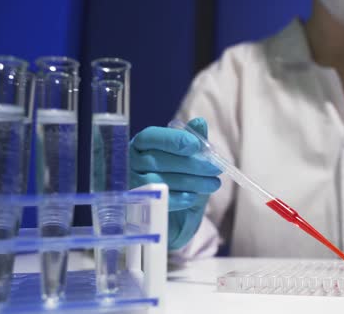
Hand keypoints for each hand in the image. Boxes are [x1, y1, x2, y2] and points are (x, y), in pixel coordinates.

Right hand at [130, 118, 220, 249]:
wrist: (176, 221)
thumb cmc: (182, 184)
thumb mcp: (191, 163)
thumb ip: (194, 142)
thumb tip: (200, 122)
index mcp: (141, 146)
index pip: (150, 137)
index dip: (173, 139)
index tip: (196, 145)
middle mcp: (129, 164)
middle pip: (156, 160)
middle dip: (191, 163)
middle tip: (215, 168)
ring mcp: (128, 187)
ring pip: (157, 180)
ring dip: (190, 181)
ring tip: (213, 184)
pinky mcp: (135, 208)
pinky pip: (154, 201)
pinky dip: (178, 198)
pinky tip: (194, 197)